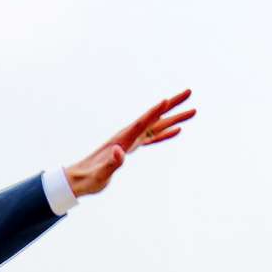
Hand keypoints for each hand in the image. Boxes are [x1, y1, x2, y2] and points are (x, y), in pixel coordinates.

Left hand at [66, 89, 195, 197]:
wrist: (79, 179)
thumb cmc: (89, 178)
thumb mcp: (100, 174)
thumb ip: (111, 163)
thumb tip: (119, 152)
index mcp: (123, 140)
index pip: (142, 123)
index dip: (154, 112)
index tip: (167, 100)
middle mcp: (128, 136)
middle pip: (154, 117)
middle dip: (173, 104)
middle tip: (189, 92)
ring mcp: (131, 141)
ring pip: (157, 126)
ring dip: (175, 117)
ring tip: (193, 111)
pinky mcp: (131, 148)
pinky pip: (153, 138)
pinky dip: (165, 133)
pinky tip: (177, 130)